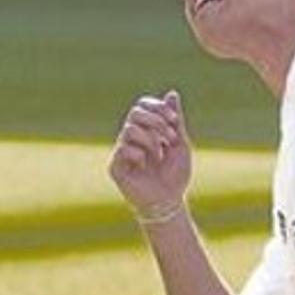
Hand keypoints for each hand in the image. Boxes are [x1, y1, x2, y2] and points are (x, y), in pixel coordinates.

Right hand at [108, 91, 191, 216]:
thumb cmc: (175, 175)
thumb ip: (175, 119)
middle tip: (170, 137)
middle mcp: (131, 138)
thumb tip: (172, 93)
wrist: (169, 201)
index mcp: (145, 130)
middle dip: (156, 121)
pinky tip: (145, 165)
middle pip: (135, 112)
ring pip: (129, 129)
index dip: (157, 107)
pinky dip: (139, 154)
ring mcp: (122, 151)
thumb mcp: (179, 143)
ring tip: (159, 154)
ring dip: (150, 139)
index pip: (143, 105)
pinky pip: (123, 149)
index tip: (174, 120)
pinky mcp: (115, 166)